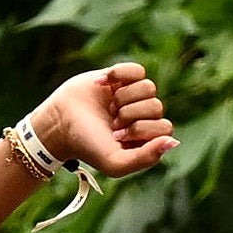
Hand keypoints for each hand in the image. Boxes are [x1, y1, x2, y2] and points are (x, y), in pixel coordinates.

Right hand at [28, 63, 177, 178]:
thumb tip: (173, 142)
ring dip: (124, 97)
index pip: (165, 128)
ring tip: (108, 107)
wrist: (59, 123)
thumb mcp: (115, 162)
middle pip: (156, 106)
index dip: (141, 129)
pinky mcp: (121, 78)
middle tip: (111, 122)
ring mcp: (134, 96)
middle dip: (130, 114)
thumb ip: (146, 158)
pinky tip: (102, 84)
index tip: (117, 135)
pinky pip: (137, 69)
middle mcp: (145, 117)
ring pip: (149, 87)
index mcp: (149, 139)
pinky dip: (119, 74)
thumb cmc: (88, 146)